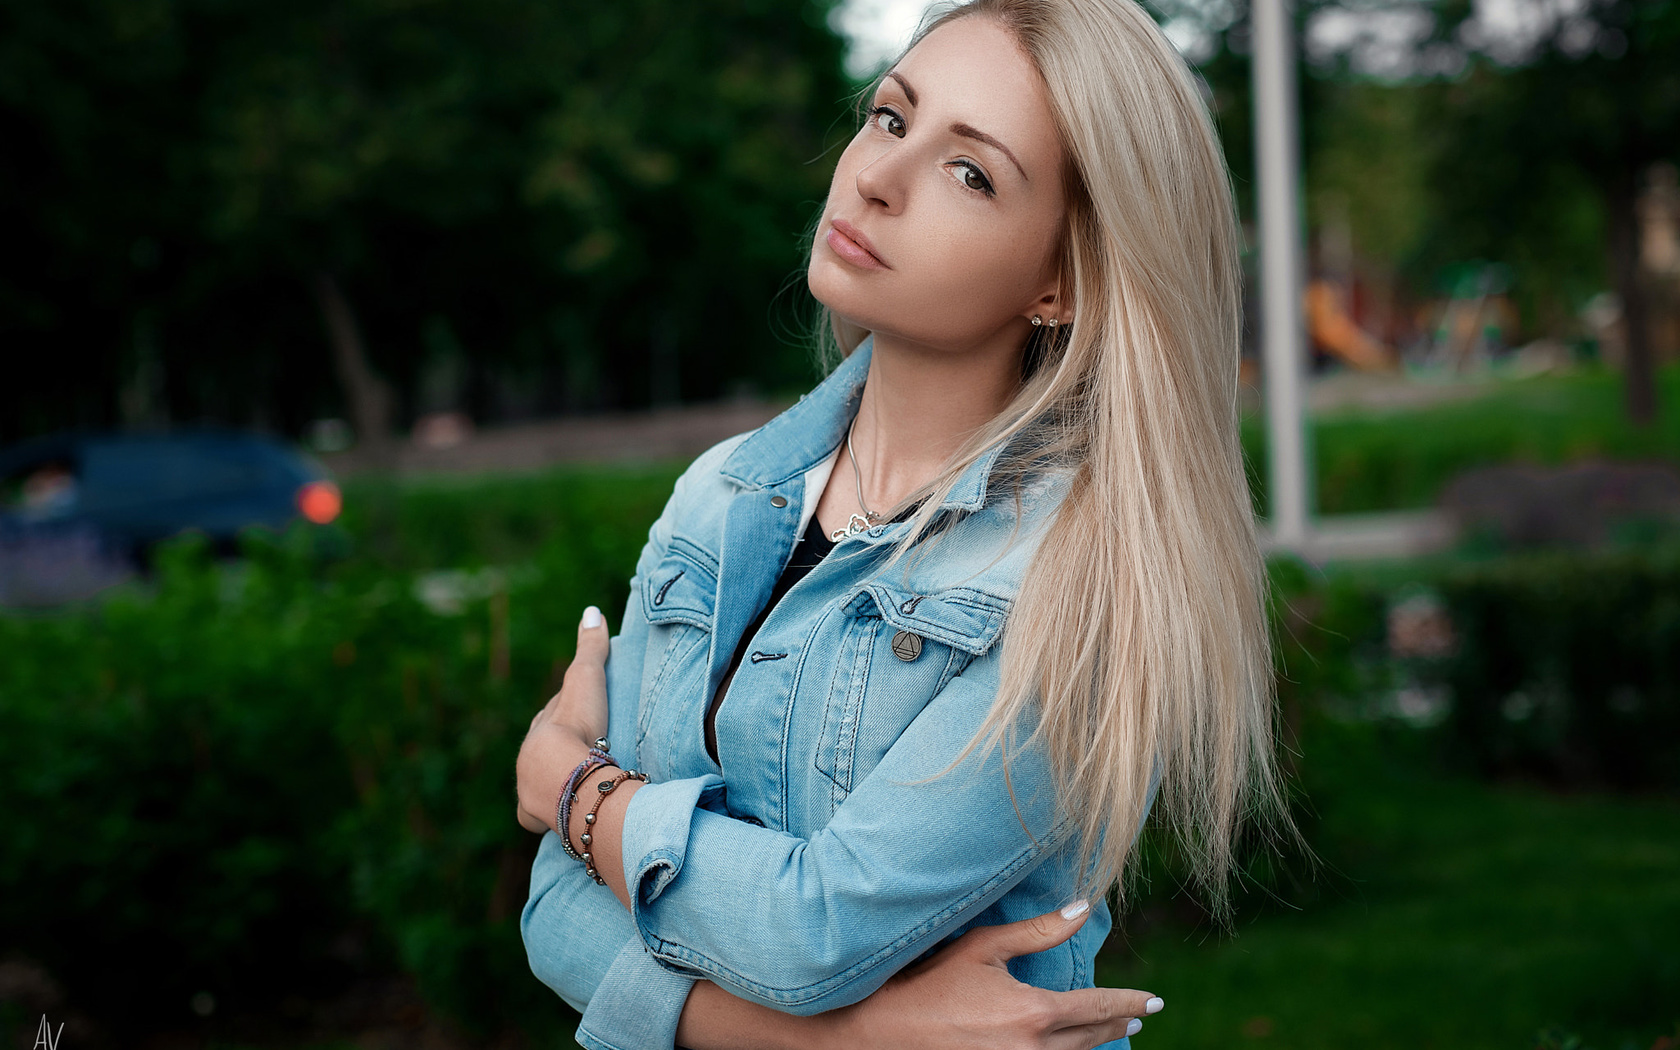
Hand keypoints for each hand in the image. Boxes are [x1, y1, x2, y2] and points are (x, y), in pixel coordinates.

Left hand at [515, 606, 611, 832]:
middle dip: (558, 749)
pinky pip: (536, 817)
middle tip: (583, 752)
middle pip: (544, 750)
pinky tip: (556, 818)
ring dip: (552, 783)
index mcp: (541, 726)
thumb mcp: (586, 680)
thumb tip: (593, 611)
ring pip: (538, 782)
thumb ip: (591, 647)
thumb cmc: (577, 726)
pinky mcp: (534, 816)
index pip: (553, 714)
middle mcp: (528, 757)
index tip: (583, 714)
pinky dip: (545, 817)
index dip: (567, 713)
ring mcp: (529, 788)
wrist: (564, 776)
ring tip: (574, 786)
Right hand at [826, 902, 1162, 1049]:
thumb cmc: (928, 981)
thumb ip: (1038, 931)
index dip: (1130, 1003)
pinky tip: (1069, 1049)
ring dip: (1095, 1045)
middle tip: (1138, 1016)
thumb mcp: (982, 948)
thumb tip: (1082, 907)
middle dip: (1117, 1024)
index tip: (1154, 1002)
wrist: (882, 1030)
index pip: (1099, 1009)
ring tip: (1112, 1032)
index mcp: (1034, 1014)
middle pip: (1090, 1038)